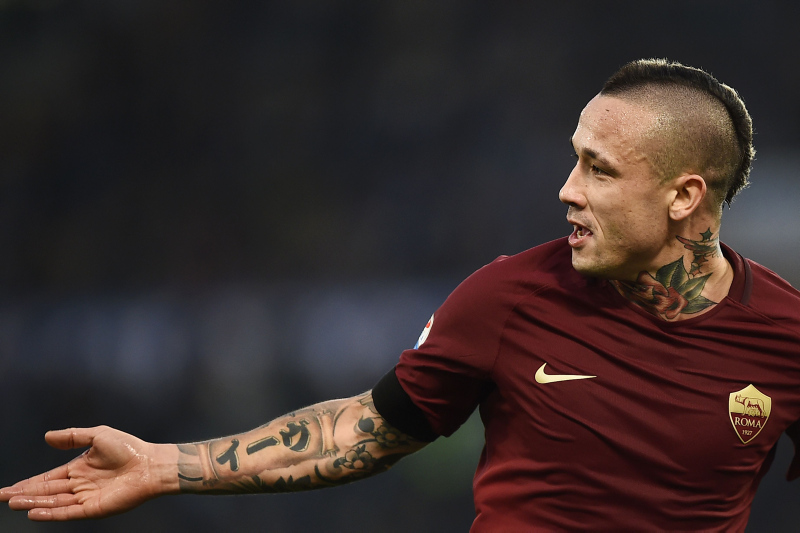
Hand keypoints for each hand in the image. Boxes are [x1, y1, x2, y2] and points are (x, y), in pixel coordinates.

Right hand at [0, 426, 169, 520]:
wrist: (151, 463)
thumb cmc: (130, 447)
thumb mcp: (98, 435)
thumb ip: (73, 436)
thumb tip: (47, 437)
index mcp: (80, 469)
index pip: (48, 478)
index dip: (29, 483)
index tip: (9, 488)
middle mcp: (80, 485)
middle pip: (47, 492)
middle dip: (24, 494)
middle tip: (2, 497)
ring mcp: (86, 498)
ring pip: (54, 502)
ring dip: (33, 503)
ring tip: (13, 502)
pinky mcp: (94, 508)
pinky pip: (68, 513)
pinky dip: (51, 514)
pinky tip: (34, 512)